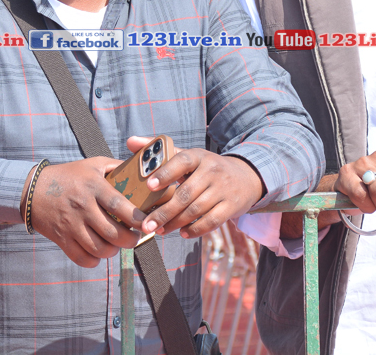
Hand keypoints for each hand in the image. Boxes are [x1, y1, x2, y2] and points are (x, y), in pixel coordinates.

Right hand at [29, 158, 143, 267]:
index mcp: (93, 186)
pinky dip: (94, 260)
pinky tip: (99, 252)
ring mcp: (71, 225)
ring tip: (117, 244)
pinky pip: (82, 258)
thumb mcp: (93, 164)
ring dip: (113, 251)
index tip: (146, 223)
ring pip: (99, 249)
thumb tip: (142, 173)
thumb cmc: (69, 175)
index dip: (136, 218)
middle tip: (134, 237)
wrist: (33, 189)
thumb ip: (117, 167)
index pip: (119, 205)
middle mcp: (83, 207)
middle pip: (112, 233)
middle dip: (130, 240)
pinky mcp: (61, 238)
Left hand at [134, 137, 265, 239]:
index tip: (148, 186)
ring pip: (195, 210)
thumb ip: (159, 151)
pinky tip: (183, 233)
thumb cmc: (206, 168)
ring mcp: (223, 189)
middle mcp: (212, 171)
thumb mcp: (188, 156)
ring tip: (159, 231)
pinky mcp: (231, 206)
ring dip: (175, 223)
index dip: (165, 173)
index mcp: (198, 156)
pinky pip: (211, 221)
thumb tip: (130, 141)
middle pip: (185, 194)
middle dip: (164, 212)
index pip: (182, 162)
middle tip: (146, 225)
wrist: (245, 177)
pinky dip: (196, 229)